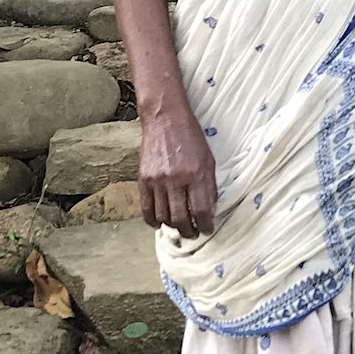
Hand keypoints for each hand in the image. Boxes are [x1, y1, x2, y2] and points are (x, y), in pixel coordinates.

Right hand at [136, 105, 217, 237]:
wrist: (165, 119)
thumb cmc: (191, 138)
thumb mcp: (208, 159)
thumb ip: (210, 185)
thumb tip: (210, 211)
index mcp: (196, 174)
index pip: (201, 210)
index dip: (205, 225)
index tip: (207, 229)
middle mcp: (176, 179)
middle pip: (181, 218)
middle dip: (189, 231)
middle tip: (193, 234)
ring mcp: (157, 180)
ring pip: (163, 216)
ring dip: (172, 227)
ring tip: (179, 228)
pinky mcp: (143, 179)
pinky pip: (146, 208)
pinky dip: (153, 221)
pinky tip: (160, 223)